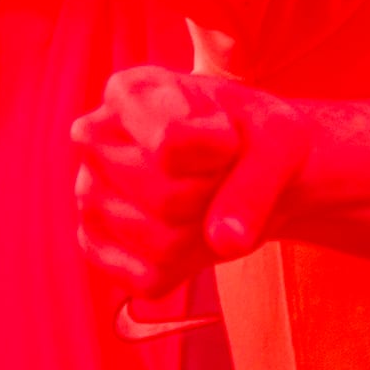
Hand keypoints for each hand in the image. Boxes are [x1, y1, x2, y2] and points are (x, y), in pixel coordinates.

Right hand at [72, 61, 316, 299]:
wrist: (247, 170)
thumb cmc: (257, 140)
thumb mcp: (280, 141)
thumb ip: (257, 184)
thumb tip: (224, 242)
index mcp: (131, 91)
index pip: (170, 144)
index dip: (220, 151)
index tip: (230, 135)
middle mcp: (94, 137)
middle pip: (165, 199)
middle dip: (213, 197)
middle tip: (223, 175)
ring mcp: (88, 193)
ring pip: (158, 243)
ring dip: (205, 235)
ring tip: (209, 202)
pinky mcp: (95, 243)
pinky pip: (146, 278)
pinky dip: (186, 267)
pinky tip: (192, 235)